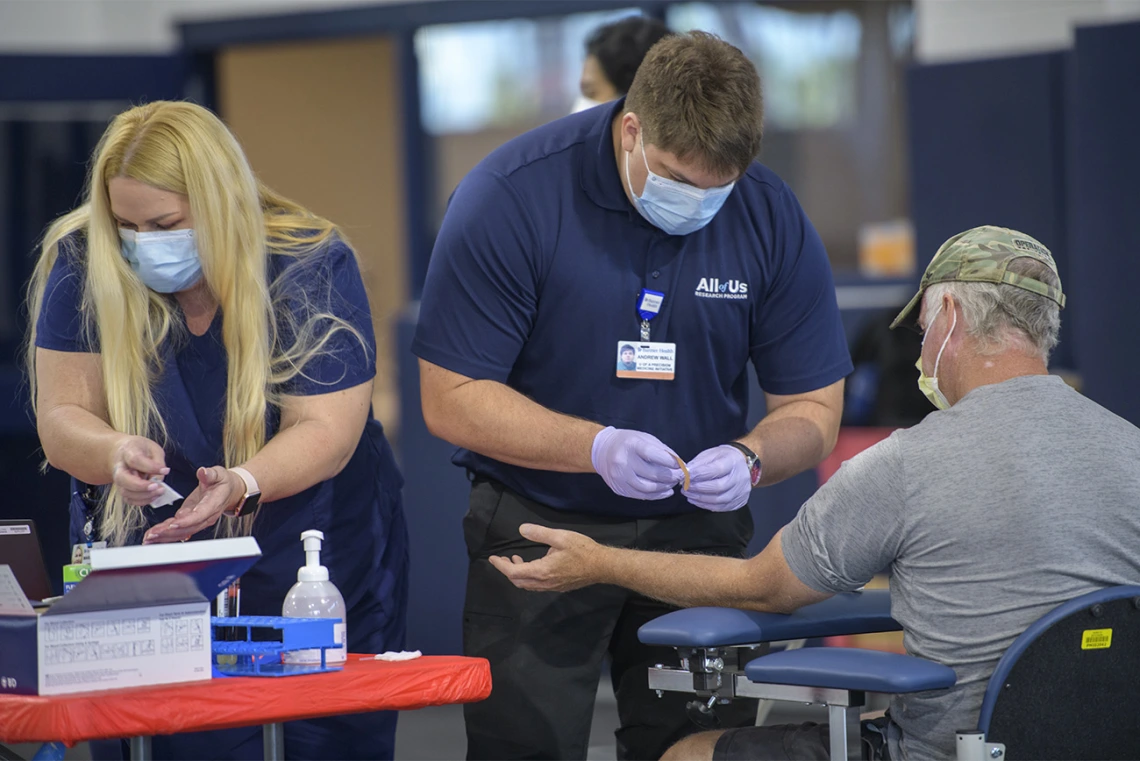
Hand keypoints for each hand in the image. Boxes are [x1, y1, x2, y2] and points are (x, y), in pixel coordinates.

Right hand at [110, 435, 168, 505]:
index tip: (166, 470)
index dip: (151, 467)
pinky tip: (154, 496)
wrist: (123, 453)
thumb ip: (158, 462)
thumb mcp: (153, 449)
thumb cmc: (142, 450)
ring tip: (160, 491)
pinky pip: (129, 500)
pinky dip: (142, 501)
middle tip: (157, 486)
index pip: (135, 460)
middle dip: (141, 486)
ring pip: (126, 492)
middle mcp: (119, 467)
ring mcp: (119, 480)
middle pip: (123, 479)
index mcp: (127, 452)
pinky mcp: (122, 489)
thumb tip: (160, 478)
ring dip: (144, 495)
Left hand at [143, 466, 242, 543]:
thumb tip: (203, 472)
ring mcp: (199, 521)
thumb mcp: (219, 474)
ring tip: (149, 538)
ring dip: (164, 536)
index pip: (200, 515)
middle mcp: (207, 516)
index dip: (187, 520)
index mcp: (214, 504)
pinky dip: (165, 534)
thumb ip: (210, 474)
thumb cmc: (223, 482)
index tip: (173, 523)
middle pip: (188, 528)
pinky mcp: (191, 521)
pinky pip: (179, 531)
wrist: (229, 491)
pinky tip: (153, 536)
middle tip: (153, 534)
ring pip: (182, 532)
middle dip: (169, 532)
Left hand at [488, 524, 602, 591]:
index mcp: (542, 571)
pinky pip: (537, 586)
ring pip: (528, 585)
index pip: (514, 572)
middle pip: (518, 582)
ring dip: (518, 574)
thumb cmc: (582, 550)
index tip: (492, 558)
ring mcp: (552, 587)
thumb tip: (521, 529)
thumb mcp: (560, 537)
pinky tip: (533, 566)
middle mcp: (545, 583)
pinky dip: (528, 577)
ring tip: (515, 560)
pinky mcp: (559, 587)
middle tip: (502, 559)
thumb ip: (539, 533)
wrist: (602, 566)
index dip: (500, 566)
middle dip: (507, 571)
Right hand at [592, 427, 683, 499]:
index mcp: (631, 445)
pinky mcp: (619, 488)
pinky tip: (666, 491)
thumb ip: (663, 450)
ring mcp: (619, 477)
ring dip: (665, 487)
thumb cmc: (628, 442)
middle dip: (671, 477)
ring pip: (647, 488)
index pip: (652, 454)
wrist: (602, 451)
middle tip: (680, 476)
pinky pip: (641, 496)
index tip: (681, 465)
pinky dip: (656, 495)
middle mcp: (622, 462)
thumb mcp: (645, 439)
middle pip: (652, 474)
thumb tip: (681, 465)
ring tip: (673, 483)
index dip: (669, 461)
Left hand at [682, 445, 751, 511]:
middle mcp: (740, 478)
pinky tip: (696, 500)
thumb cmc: (724, 458)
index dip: (700, 473)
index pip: (717, 469)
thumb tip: (684, 473)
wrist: (742, 465)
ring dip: (699, 498)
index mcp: (733, 462)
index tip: (685, 475)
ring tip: (687, 493)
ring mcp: (741, 492)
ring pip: (719, 500)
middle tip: (685, 487)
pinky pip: (720, 507)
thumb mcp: (711, 454)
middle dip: (698, 488)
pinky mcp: (739, 502)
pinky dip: (705, 505)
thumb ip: (698, 463)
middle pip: (719, 487)